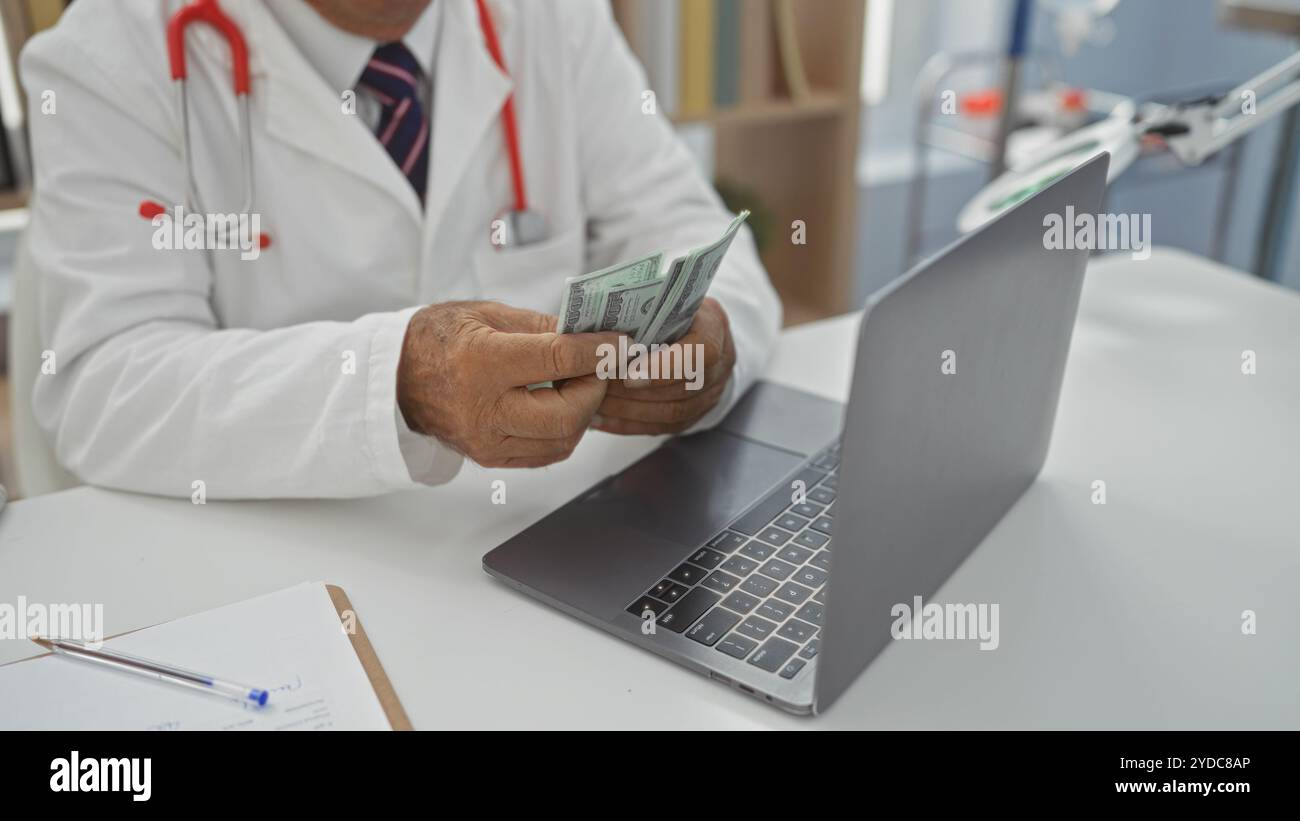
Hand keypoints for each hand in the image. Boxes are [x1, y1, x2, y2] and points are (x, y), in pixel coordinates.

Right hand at [398, 301, 616, 467]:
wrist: (395, 376)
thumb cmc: (438, 338)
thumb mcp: (488, 314)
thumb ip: (541, 327)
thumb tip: (588, 335)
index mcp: (481, 362)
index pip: (558, 359)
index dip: (597, 351)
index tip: (618, 342)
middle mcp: (482, 409)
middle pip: (566, 414)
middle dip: (594, 390)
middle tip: (597, 368)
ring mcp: (485, 440)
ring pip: (561, 440)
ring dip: (583, 413)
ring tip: (579, 385)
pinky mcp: (489, 457)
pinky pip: (545, 454)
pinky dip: (564, 432)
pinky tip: (562, 407)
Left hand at [593, 298, 734, 434]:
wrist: (696, 333)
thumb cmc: (671, 312)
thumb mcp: (663, 299)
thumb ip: (643, 311)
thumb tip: (598, 327)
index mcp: (713, 327)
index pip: (701, 351)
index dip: (666, 366)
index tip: (629, 374)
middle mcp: (720, 364)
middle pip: (682, 387)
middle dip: (635, 390)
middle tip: (597, 385)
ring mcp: (711, 393)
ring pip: (671, 412)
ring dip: (627, 409)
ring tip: (593, 400)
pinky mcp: (694, 416)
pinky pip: (660, 427)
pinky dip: (627, 424)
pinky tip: (599, 418)